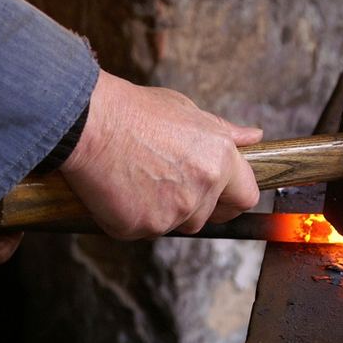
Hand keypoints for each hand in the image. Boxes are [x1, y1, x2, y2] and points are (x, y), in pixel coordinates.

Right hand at [60, 70, 261, 239]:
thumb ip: (224, 132)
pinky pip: (142, 230)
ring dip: (161, 211)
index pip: (247, 196)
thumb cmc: (136, 112)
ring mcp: (172, 212)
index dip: (233, 199)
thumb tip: (254, 137)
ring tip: (138, 177)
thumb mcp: (188, 112)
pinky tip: (119, 188)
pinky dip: (131, 216)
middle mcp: (202, 189)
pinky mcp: (141, 227)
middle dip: (190, 205)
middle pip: (205, 216)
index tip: (222, 198)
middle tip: (164, 180)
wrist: (88, 122)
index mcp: (219, 161)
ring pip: (173, 224)